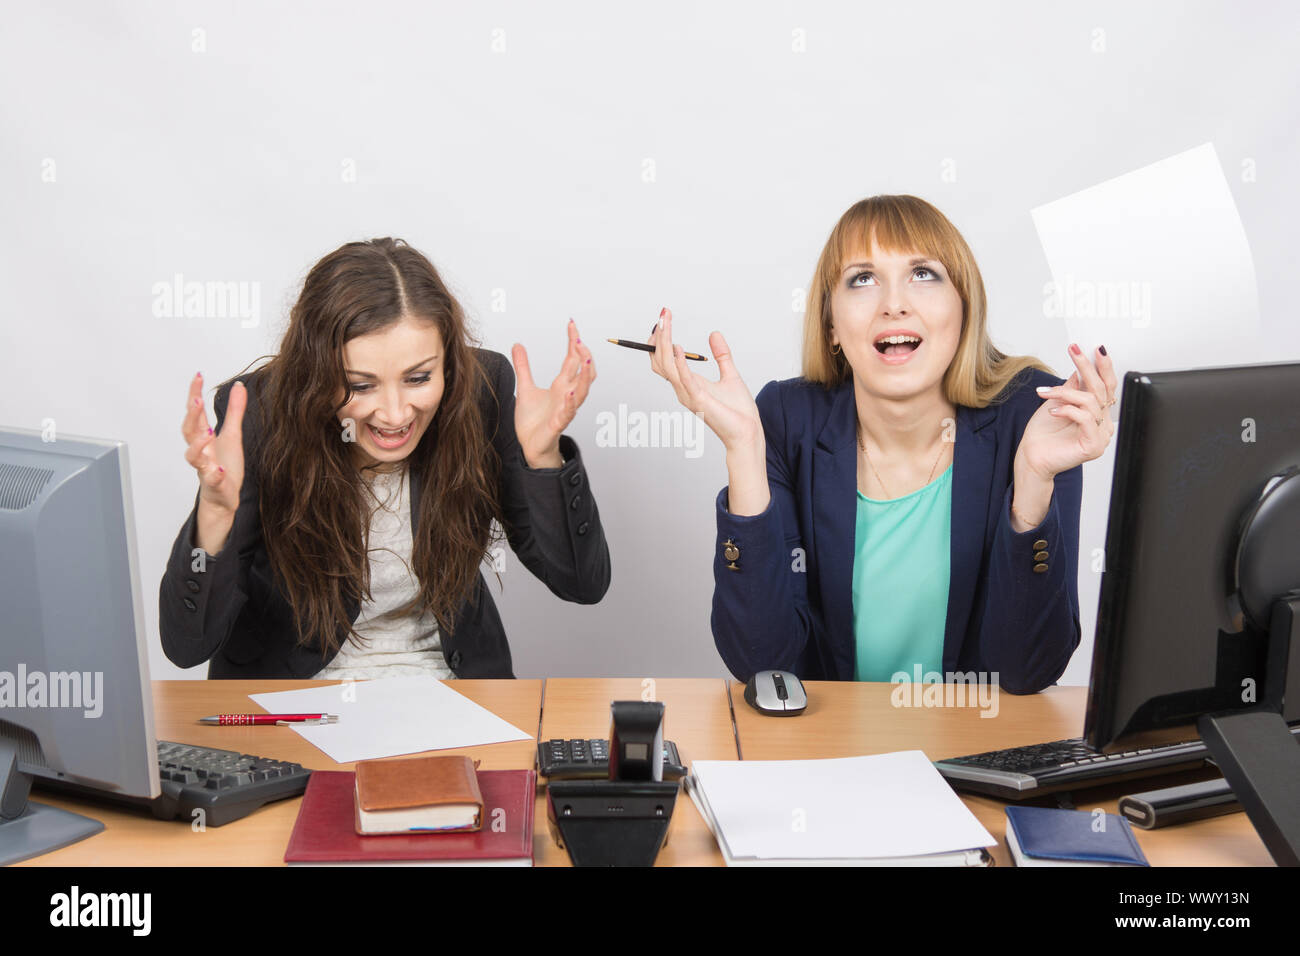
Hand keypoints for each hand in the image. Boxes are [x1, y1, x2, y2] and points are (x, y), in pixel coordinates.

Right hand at [182, 372, 246, 516]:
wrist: (223, 498)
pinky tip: (219, 469)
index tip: (198, 376)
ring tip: (208, 433)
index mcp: (205, 438)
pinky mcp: (215, 485)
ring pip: (193, 457)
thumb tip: (239, 386)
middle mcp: (201, 451)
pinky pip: (211, 480)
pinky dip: (214, 474)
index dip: (194, 394)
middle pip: (188, 431)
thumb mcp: (233, 435)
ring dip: (197, 445)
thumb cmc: (225, 465)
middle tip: (196, 401)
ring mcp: (206, 468)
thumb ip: (235, 411)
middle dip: (191, 416)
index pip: (196, 414)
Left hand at [511, 319, 595, 468]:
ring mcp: (564, 409)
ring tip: (585, 360)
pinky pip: (567, 413)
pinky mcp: (557, 424)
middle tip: (579, 339)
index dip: (573, 342)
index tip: (572, 325)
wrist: (530, 445)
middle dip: (584, 356)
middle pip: (583, 373)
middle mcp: (566, 395)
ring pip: (581, 392)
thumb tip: (518, 345)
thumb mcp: (524, 388)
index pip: (572, 360)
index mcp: (560, 385)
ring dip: (584, 376)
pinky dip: (569, 403)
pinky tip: (570, 392)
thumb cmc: (533, 421)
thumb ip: (523, 367)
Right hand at [647, 307, 762, 452]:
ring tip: (666, 322)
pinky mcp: (699, 400)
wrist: (747, 433)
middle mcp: (683, 388)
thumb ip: (721, 355)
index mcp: (688, 383)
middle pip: (660, 360)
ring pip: (667, 366)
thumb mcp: (730, 374)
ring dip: (665, 342)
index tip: (664, 319)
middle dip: (659, 336)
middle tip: (663, 314)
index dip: (661, 340)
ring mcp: (689, 394)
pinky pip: (685, 379)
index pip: (665, 359)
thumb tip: (714, 334)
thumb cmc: (738, 412)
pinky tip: (679, 347)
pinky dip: (680, 362)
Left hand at [1016, 344, 1117, 481]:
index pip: (1106, 386)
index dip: (1102, 367)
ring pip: (1091, 402)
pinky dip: (1068, 410)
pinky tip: (1053, 411)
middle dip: (1087, 367)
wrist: (1030, 457)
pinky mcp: (1093, 446)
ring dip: (1066, 393)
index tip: (1094, 348)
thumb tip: (1079, 369)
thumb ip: (1071, 388)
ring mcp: (1101, 436)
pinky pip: (1086, 419)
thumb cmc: (1042, 434)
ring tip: (1045, 393)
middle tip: (1074, 350)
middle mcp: (1103, 424)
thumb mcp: (1056, 402)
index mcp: (1097, 413)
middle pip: (1102, 390)